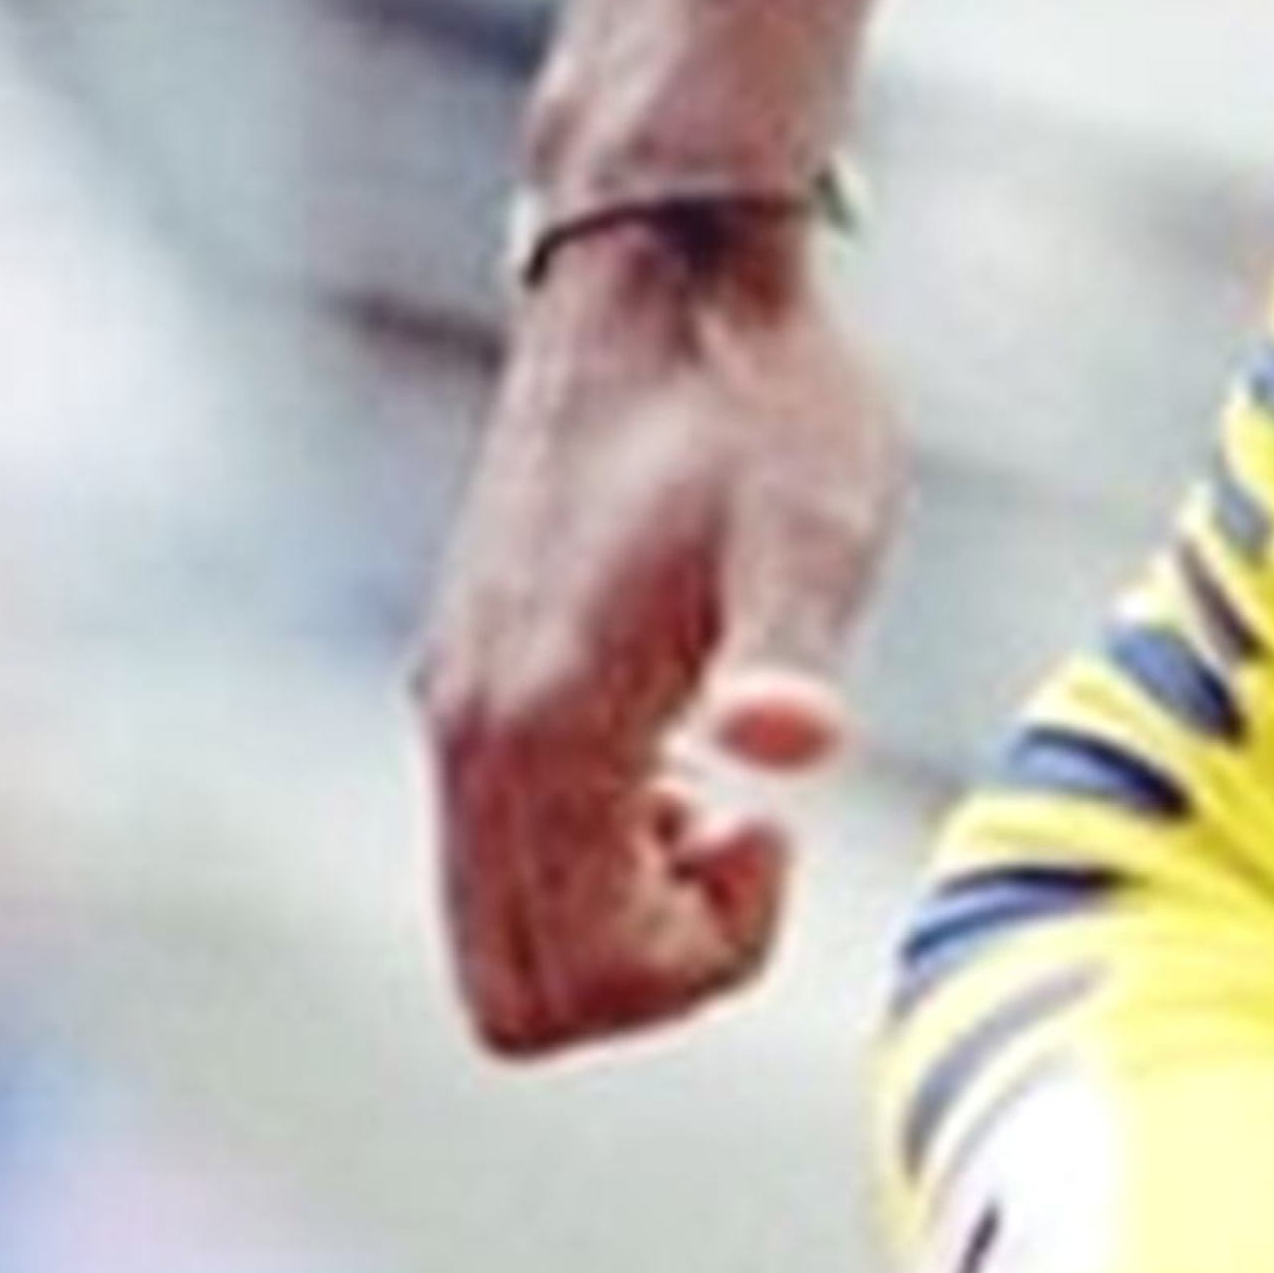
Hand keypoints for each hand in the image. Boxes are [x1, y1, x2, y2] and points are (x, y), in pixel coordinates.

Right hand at [414, 238, 903, 1053]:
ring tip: (720, 795)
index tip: (775, 833)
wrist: (668, 276)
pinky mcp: (466, 678)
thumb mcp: (819, 523)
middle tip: (749, 839)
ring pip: (496, 934)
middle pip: (513, 996)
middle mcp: (468, 734)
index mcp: (542, 724)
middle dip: (650, 968)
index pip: (572, 980)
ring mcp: (454, 707)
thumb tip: (789, 748)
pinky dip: (590, 855)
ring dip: (619, 913)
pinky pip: (496, 853)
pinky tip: (680, 751)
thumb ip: (795, 646)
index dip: (697, 960)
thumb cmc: (765, 402)